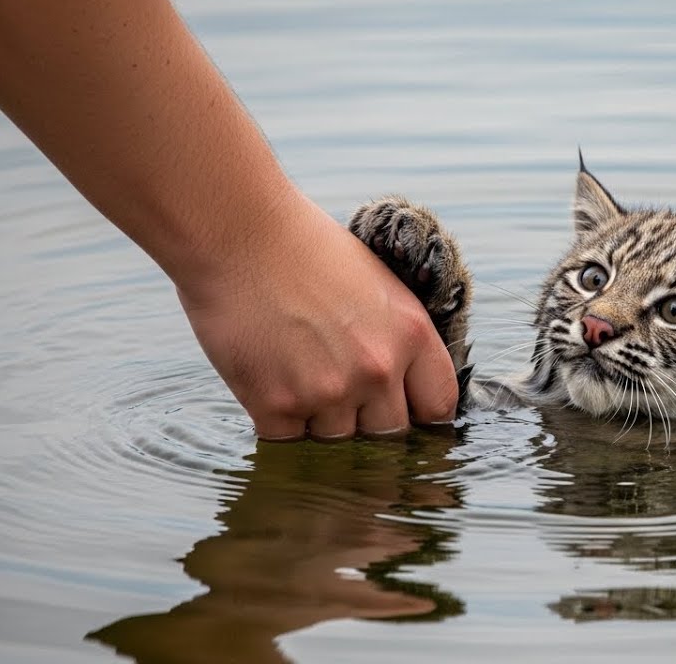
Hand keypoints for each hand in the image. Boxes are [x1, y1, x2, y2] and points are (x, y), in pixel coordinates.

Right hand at [177, 195, 457, 440]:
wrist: (236, 232)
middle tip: (339, 390)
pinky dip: (280, 422)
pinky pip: (290, 442)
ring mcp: (327, 392)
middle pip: (389, 436)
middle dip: (367, 422)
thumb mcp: (379, 286)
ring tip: (298, 373)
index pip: (439, 407)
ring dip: (320, 422)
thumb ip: (399, 339)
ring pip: (338, 444)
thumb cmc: (306, 248)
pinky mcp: (275, 405)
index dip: (420, 413)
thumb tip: (406, 388)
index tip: (402, 409)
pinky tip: (270, 382)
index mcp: (411, 334)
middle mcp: (377, 369)